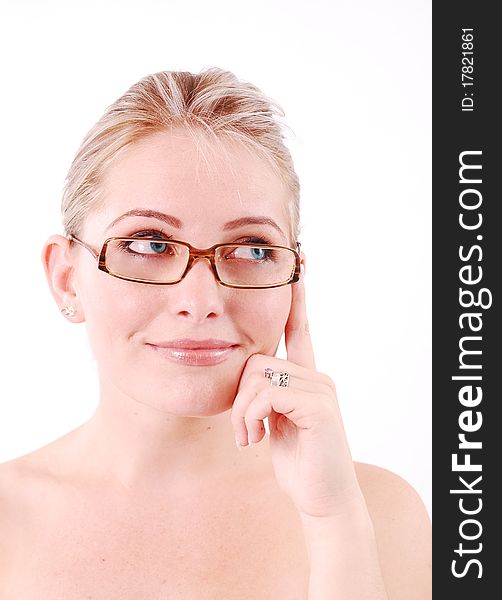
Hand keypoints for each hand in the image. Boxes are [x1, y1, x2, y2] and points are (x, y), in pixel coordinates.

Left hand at [231, 269, 361, 519]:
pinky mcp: (319, 406)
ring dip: (243, 412)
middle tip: (243, 429)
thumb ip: (267, 396)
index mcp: (307, 378)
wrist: (323, 499)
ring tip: (248, 437)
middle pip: (258, 360)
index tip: (298, 266)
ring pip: (259, 376)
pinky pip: (267, 395)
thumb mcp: (276, 422)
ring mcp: (321, 390)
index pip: (299, 330)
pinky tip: (255, 440)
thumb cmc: (299, 460)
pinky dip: (251, 418)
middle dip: (240, 397)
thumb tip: (250, 383)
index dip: (296, 300)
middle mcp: (318, 377)